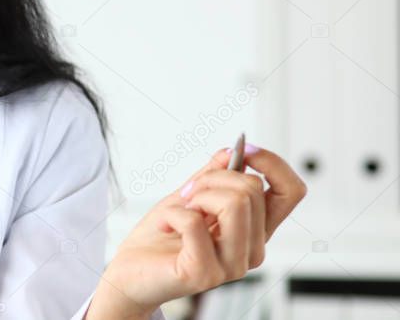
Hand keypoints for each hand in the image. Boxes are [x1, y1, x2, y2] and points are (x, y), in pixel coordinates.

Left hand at [90, 144, 306, 316]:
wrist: (131, 272)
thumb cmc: (160, 237)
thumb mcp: (188, 197)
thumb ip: (211, 176)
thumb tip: (232, 151)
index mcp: (254, 230)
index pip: (291, 192)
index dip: (272, 163)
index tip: (243, 150)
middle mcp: (251, 250)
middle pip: (252, 188)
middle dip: (211, 178)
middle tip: (188, 194)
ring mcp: (231, 265)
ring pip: (234, 203)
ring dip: (196, 196)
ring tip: (180, 210)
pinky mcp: (205, 273)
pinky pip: (194, 222)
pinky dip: (172, 213)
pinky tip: (167, 225)